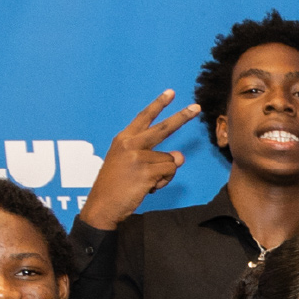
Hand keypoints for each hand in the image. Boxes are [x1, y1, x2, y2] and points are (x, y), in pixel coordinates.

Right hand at [79, 91, 198, 231]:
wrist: (102, 205)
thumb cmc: (116, 186)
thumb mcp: (130, 165)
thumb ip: (155, 157)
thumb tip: (180, 156)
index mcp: (123, 139)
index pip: (144, 117)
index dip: (158, 105)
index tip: (171, 93)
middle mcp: (130, 144)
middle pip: (163, 128)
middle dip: (182, 117)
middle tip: (196, 107)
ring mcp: (138, 157)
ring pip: (170, 160)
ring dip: (164, 174)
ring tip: (146, 182)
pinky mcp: (145, 172)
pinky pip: (169, 172)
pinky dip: (164, 182)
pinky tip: (148, 188)